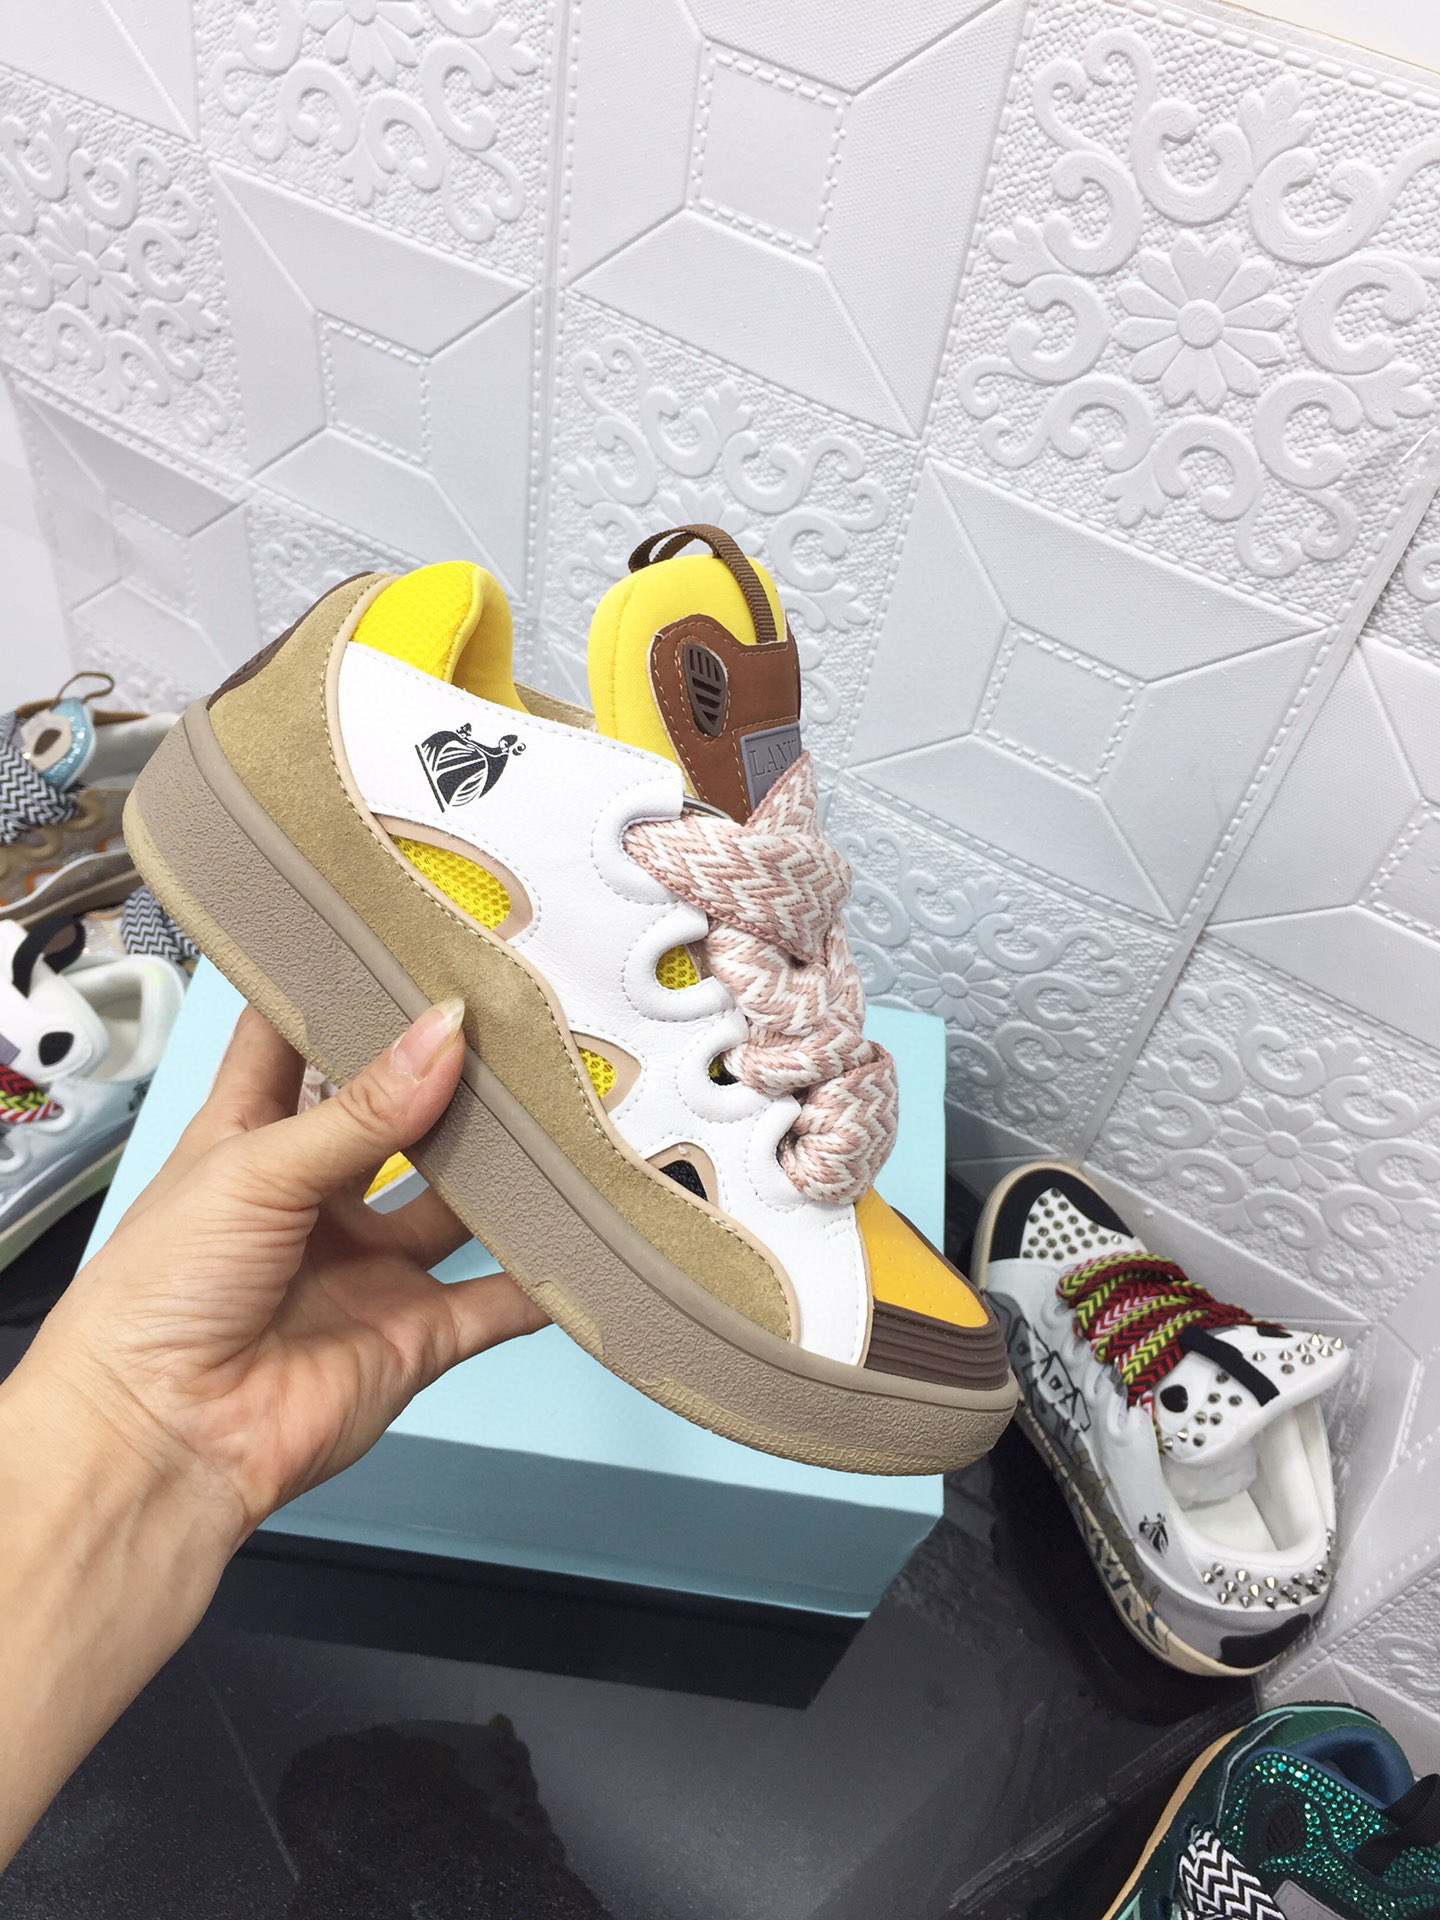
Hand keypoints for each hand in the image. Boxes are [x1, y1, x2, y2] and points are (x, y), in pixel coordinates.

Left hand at [23, 999, 546, 1551]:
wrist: (163, 1442)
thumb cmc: (158, 1298)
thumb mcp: (254, 1170)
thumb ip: (362, 1111)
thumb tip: (445, 1033)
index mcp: (251, 1137)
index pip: (295, 1040)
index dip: (339, 988)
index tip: (400, 937)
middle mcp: (316, 1194)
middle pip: (399, 1116)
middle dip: (452, 1076)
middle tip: (518, 1021)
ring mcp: (369, 1264)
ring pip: (460, 1200)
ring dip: (508, 1167)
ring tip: (566, 1108)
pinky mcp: (415, 1332)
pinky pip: (497, 1299)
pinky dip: (545, 1276)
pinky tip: (588, 1232)